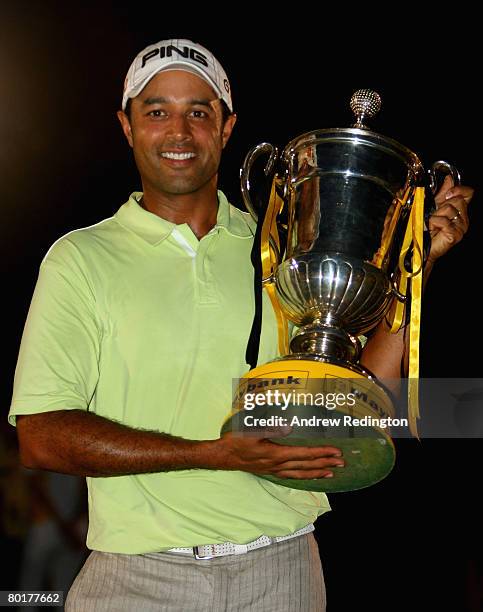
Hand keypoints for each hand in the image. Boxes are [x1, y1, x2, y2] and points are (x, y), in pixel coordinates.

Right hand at [210, 429, 343, 478]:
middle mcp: (278, 465)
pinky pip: (292, 476)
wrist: (223, 456)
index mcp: (276, 454)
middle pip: (306, 466)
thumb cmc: (236, 441)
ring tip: (332, 473)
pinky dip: (304, 476)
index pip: (304, 454)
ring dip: (318, 473)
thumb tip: (289, 427)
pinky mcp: (270, 472)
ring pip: (301, 474)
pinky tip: (310, 476)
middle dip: (325, 464)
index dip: (321, 453)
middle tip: (342, 463)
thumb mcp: (252, 430)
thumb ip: (271, 428)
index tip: (336, 452)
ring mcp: (274, 470)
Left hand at [427, 175, 473, 264]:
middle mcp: (463, 218)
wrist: (422, 246)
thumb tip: (449, 178)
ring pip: (449, 209)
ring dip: (435, 215)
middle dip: (441, 205)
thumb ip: (442, 193)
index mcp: (460, 210)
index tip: (448, 193)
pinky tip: (432, 229)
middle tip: (434, 216)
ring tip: (431, 224)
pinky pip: (444, 221)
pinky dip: (433, 223)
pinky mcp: (456, 235)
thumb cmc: (426, 228)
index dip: (460, 189)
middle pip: (457, 200)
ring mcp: (461, 227)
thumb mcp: (433, 206)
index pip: (468, 193)